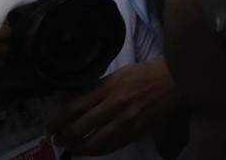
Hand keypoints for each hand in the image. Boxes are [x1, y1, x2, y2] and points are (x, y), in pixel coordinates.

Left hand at [46, 58, 181, 155]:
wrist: (175, 82)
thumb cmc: (145, 74)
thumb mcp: (117, 74)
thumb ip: (91, 87)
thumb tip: (62, 96)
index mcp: (110, 86)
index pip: (74, 107)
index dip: (57, 119)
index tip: (49, 126)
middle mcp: (115, 105)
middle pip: (79, 127)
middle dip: (63, 136)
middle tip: (56, 138)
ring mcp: (126, 121)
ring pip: (92, 142)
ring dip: (76, 147)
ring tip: (71, 146)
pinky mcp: (135, 133)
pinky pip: (109, 147)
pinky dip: (95, 151)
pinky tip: (88, 150)